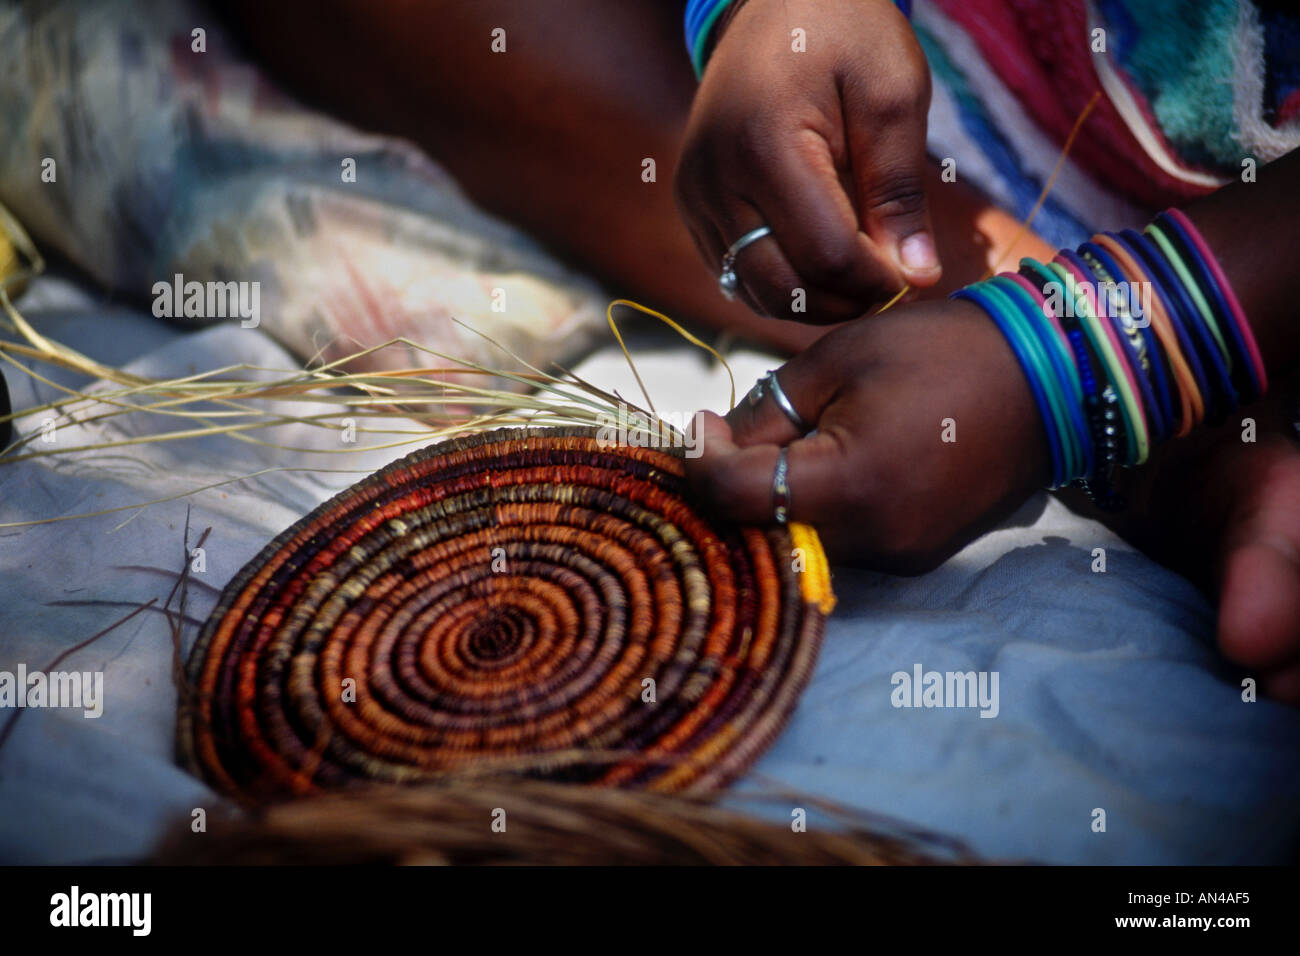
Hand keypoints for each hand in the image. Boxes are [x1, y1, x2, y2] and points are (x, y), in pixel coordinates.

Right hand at [674, 0, 940, 322]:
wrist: (774, 1)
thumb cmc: (843, 33)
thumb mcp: (892, 95)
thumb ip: (901, 190)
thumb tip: (919, 276)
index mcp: (765, 145)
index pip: (826, 255)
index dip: (877, 279)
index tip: (913, 270)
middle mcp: (716, 180)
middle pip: (783, 288)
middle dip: (845, 300)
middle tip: (890, 281)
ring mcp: (696, 197)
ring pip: (754, 292)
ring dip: (813, 301)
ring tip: (859, 274)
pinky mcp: (692, 206)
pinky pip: (735, 274)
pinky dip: (781, 285)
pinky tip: (821, 263)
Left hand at [686, 299, 1049, 570]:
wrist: (1050, 376)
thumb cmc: (939, 351)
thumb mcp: (834, 360)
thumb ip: (763, 412)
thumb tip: (714, 447)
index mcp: (851, 486)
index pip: (734, 498)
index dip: (701, 461)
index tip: (699, 422)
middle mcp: (874, 541)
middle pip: (761, 530)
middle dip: (731, 484)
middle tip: (728, 433)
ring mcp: (900, 558)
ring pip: (798, 541)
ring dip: (773, 499)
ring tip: (786, 440)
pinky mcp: (917, 558)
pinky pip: (841, 542)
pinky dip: (817, 509)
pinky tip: (826, 462)